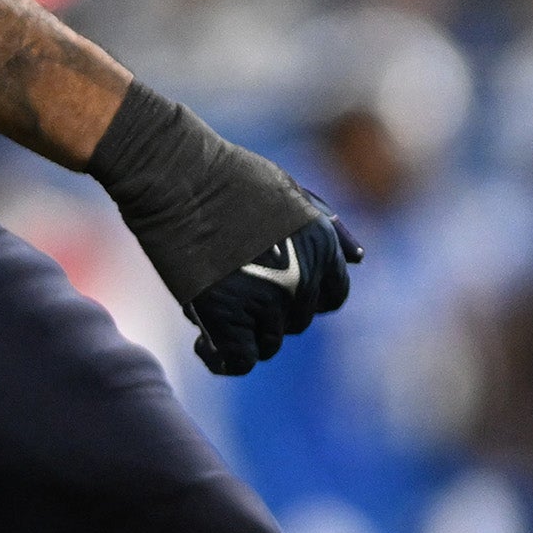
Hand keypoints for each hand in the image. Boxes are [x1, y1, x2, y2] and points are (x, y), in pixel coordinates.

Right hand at [86, 82, 359, 375]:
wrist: (173, 172)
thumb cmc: (223, 174)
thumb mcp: (289, 190)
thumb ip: (327, 228)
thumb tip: (358, 259)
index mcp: (320, 248)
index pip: (330, 298)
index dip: (302, 296)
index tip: (271, 286)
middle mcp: (301, 279)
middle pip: (295, 321)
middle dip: (266, 309)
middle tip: (226, 283)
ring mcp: (264, 300)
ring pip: (267, 342)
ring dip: (243, 331)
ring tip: (210, 307)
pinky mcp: (225, 315)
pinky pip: (238, 360)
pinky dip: (222, 359)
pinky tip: (203, 342)